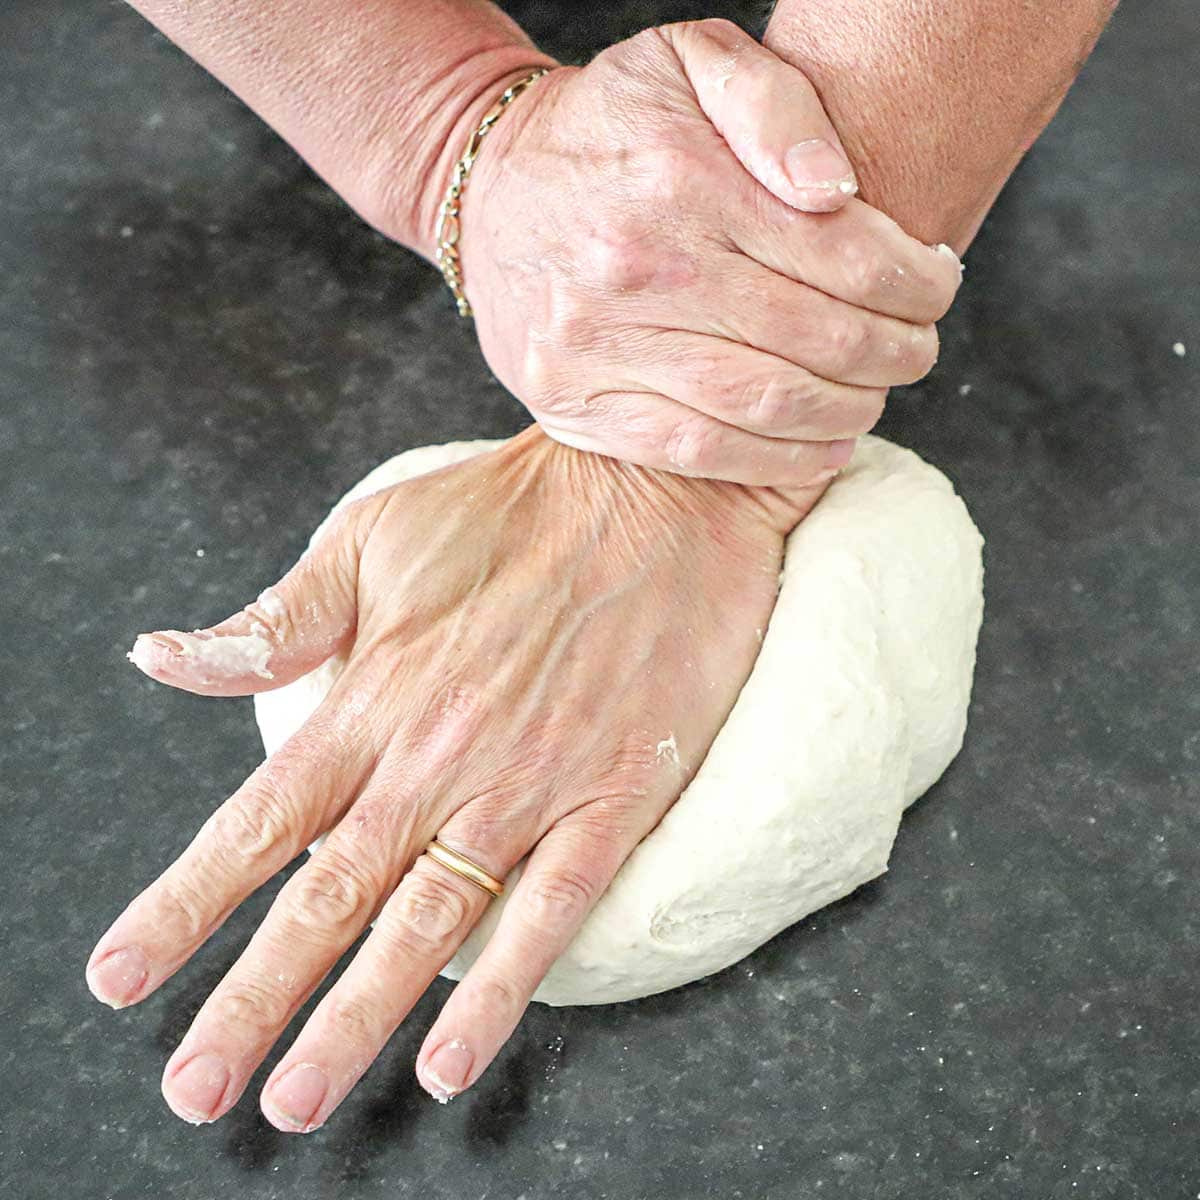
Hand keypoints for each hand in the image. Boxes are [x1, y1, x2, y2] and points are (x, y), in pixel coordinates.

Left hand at [87, 428, 822, 1127]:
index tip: (123, 978)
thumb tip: (163, 657)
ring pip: (426, 926)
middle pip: (328, 900)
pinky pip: (550, 912)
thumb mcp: (374, 539)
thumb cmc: (511, 510)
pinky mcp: (613, 798)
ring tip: (294, 1101)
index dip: (185, 907)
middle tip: (196, 1089)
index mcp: (374, 696)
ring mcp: (529, 785)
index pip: (259, 825)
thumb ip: (278, 619)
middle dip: (252, 1002)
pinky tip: (448, 1064)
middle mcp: (437, 757)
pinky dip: (498, 993)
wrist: (657, 490)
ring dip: (353, 1021)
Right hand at [454, 19, 962, 485]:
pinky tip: (821, 444)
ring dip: (850, 410)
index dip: (918, 284)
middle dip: (898, 353)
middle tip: (917, 350)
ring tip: (875, 395)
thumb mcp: (686, 62)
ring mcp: (603, 345)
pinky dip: (779, 459)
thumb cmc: (608, 130)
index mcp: (683, 180)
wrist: (486, 189)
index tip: (937, 287)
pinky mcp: (578, 403)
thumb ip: (775, 103)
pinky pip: (700, 450)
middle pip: (820, 339)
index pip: (850, 255)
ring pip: (768, 403)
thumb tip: (839, 190)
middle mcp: (641, 267)